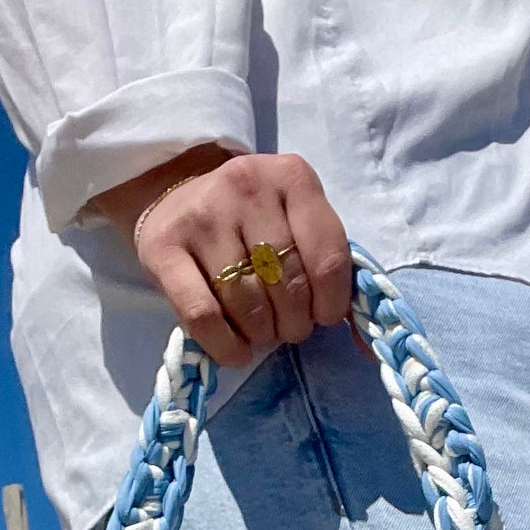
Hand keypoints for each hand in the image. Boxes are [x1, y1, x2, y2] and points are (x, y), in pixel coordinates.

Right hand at [90, 146, 353, 368]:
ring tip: (261, 333)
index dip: (331, 302)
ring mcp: (202, 215)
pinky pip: (202, 315)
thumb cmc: (251, 221)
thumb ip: (328, 265)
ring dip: (261, 334)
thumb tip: (368, 343)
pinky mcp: (162, 248)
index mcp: (292, 177)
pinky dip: (225, 345)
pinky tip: (236, 352)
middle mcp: (246, 186)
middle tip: (287, 328)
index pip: (327, 255)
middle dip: (294, 322)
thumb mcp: (296, 222)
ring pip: (246, 301)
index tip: (322, 317)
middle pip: (286, 281)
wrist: (175, 195)